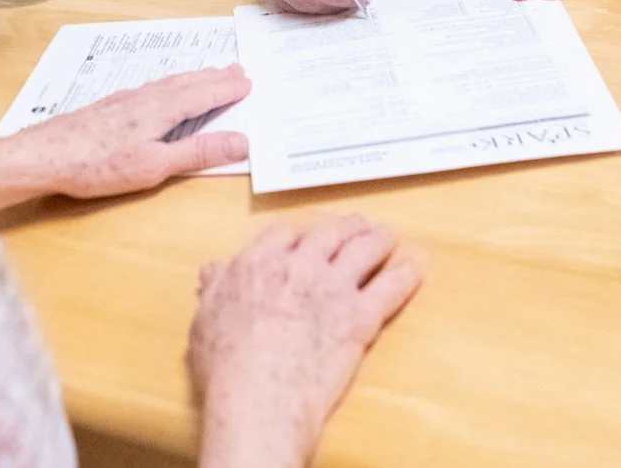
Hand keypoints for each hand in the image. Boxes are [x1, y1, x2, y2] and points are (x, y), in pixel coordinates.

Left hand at [0, 65, 250, 211]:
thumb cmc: (98, 165)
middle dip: (213, 78)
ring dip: (193, 78)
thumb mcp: (155, 166)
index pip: (202, 95)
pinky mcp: (109, 108)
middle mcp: (144, 98)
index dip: (225, 89)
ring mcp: (125, 100)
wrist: (44, 156)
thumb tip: (241, 141)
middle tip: (237, 70)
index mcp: (160, 110)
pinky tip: (163, 90)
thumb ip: (197, 152)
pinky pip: (151, 88)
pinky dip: (169, 85)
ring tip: (208, 74)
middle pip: (187, 83)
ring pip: (168, 83)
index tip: (248, 81)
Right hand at [190, 216, 423, 467]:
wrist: (260, 393)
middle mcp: (298, 265)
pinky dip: (405, 276)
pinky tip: (414, 269)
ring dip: (377, 240)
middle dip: (344, 227)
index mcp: (258, 262)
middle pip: (328, 233)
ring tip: (387, 237)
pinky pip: (390, 288)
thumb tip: (214, 270)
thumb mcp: (205, 318)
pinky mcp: (360, 316)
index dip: (298, 234)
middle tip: (356, 226)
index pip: (284, 233)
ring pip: (363, 249)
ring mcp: (332, 287)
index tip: (304, 237)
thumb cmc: (227, 363)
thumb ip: (214, 288)